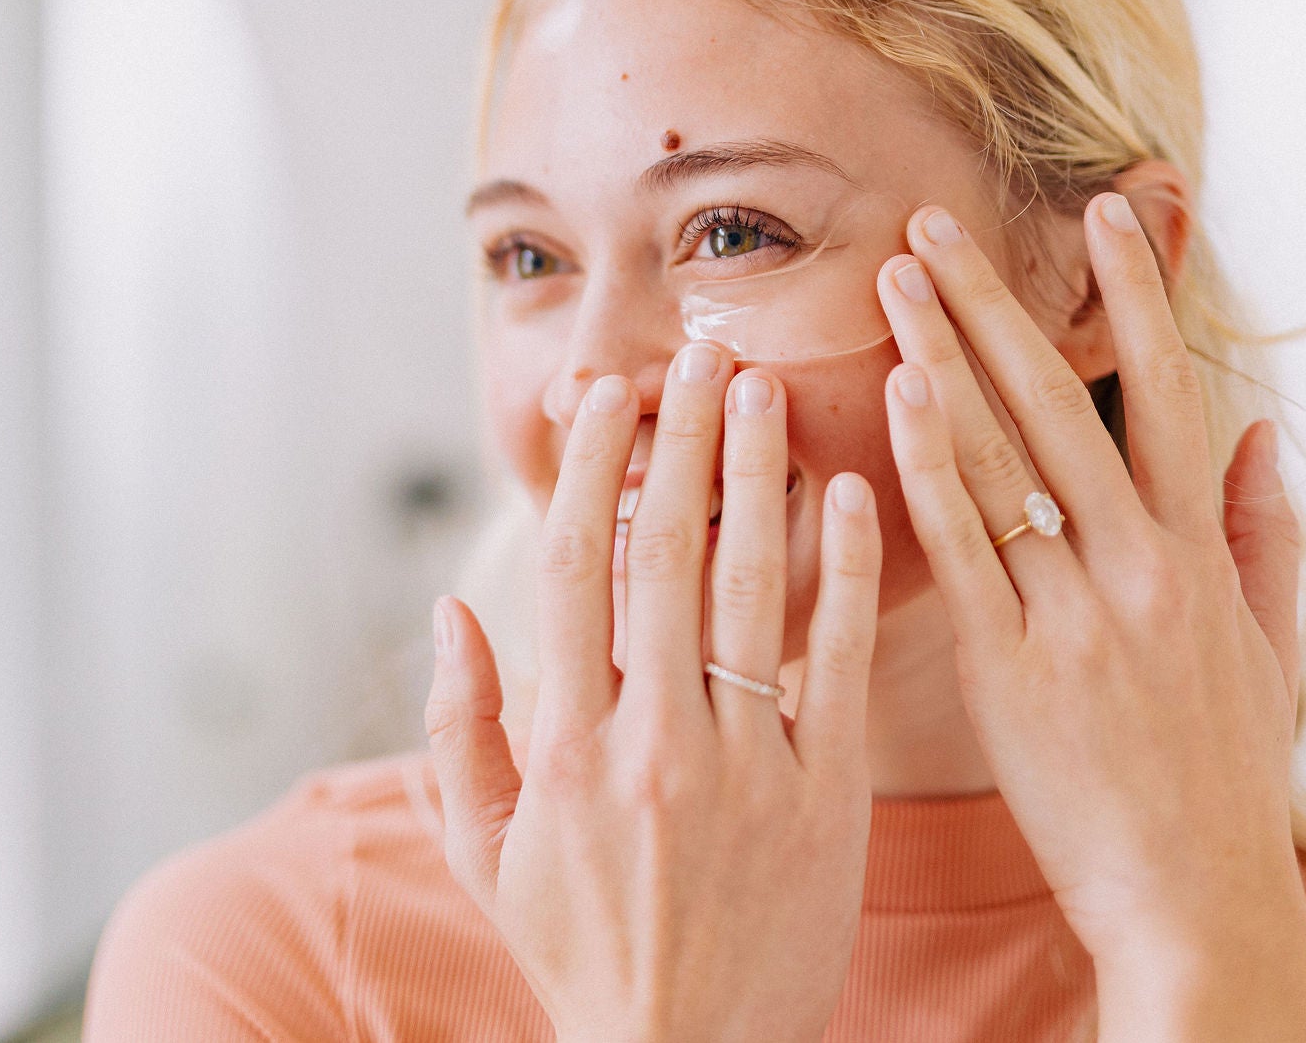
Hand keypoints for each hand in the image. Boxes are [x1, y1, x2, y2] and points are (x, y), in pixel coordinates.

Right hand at [425, 345, 881, 1042]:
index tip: (604, 396)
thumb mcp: (486, 853)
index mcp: (562, 745)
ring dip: (761, 477)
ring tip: (769, 389)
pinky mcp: (828, 793)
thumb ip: (458, 730)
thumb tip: (450, 612)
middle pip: (667, 554)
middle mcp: (651, 739)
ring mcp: (746, 764)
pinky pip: (837, 660)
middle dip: (683, 441)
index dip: (588, 469)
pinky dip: (849, 570)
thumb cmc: (580, 951)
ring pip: (754, 588)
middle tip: (702, 354)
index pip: (573, 570)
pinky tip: (855, 491)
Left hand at [875, 194, 1305, 1040]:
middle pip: (1062, 403)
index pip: (1170, 393)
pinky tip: (896, 399)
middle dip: (995, 304)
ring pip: (1002, 459)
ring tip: (895, 281)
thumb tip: (1254, 438)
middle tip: (934, 224)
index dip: (1138, 295)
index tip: (1108, 211)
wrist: (1195, 899)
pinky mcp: (1010, 669)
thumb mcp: (1265, 651)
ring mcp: (1075, 615)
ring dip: (944, 359)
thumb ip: (1261, 537)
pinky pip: (963, 549)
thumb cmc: (1221, 778)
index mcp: (1199, 555)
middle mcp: (1140, 568)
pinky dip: (928, 469)